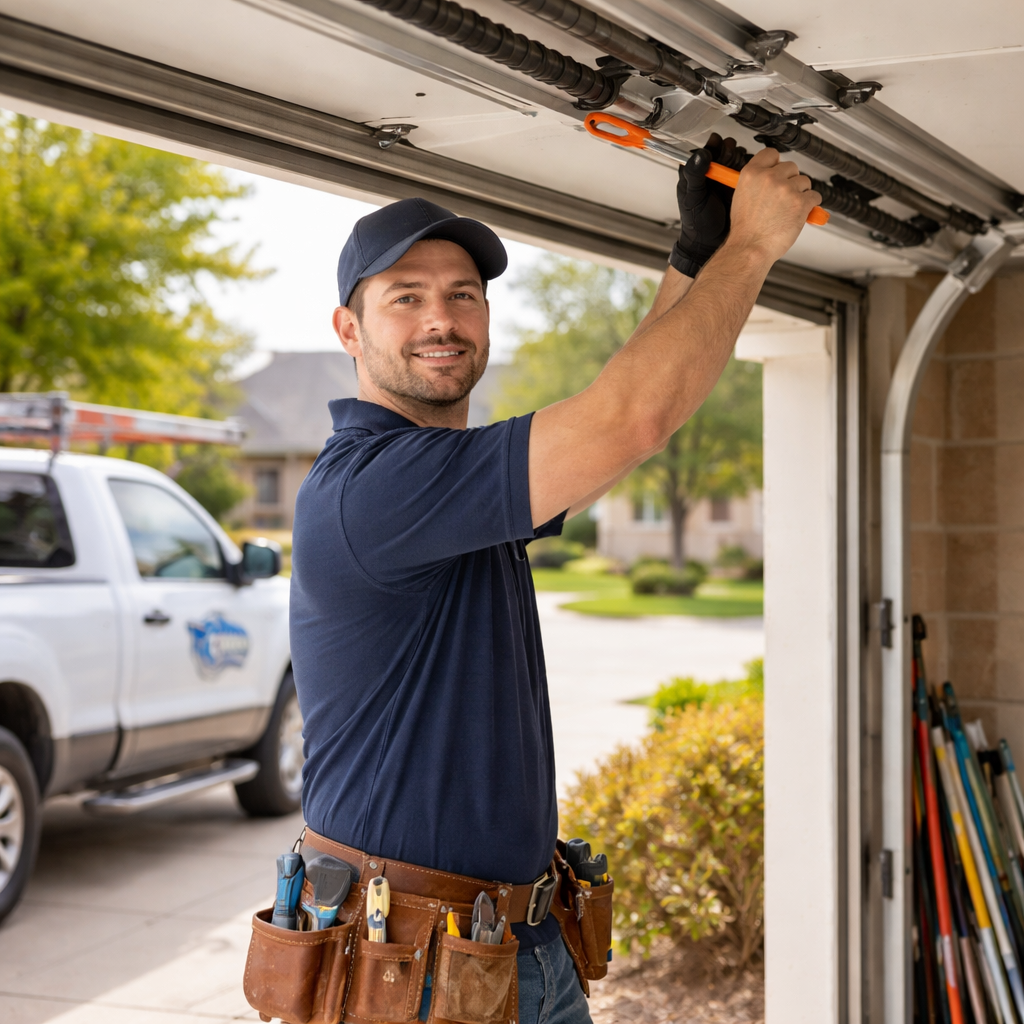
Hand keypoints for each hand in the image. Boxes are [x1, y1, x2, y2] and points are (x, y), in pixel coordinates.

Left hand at [668, 134, 747, 278]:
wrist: (708, 244)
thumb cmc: (696, 224)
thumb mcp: (693, 198)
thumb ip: (694, 174)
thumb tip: (701, 154)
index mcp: (700, 172)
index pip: (711, 150)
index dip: (718, 146)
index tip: (722, 146)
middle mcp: (716, 175)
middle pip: (729, 153)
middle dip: (733, 154)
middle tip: (733, 161)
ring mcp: (729, 183)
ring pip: (741, 163)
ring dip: (745, 163)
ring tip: (742, 170)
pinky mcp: (742, 191)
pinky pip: (751, 177)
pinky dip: (755, 175)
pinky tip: (755, 177)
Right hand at [726, 148, 821, 264]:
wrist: (751, 248)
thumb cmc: (746, 230)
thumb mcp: (741, 197)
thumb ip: (756, 183)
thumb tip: (770, 178)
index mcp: (752, 173)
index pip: (771, 154)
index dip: (777, 164)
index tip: (779, 172)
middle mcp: (769, 177)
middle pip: (792, 167)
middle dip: (791, 180)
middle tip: (785, 197)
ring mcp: (786, 189)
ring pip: (804, 181)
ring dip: (801, 193)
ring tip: (790, 209)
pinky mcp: (800, 202)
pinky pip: (815, 196)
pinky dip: (811, 205)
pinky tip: (800, 213)